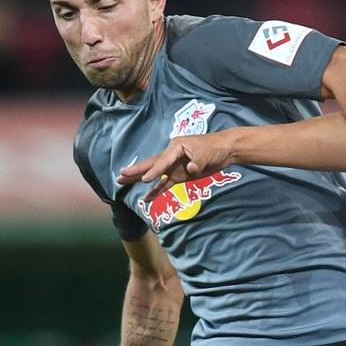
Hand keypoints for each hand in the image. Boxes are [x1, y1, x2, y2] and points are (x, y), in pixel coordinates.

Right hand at [117, 132, 238, 202]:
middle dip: (136, 171)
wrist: (225, 150)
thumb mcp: (206, 153)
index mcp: (176, 147)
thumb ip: (197, 162)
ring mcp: (174, 167)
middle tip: (120, 176)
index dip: (154, 170)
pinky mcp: (179, 175)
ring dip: (139, 179)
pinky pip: (165, 184)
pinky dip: (155, 191)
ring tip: (122, 183)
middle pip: (151, 165)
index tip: (145, 179)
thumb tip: (190, 169)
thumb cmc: (215, 147)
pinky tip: (146, 198)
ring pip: (154, 174)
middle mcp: (171, 156)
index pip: (162, 160)